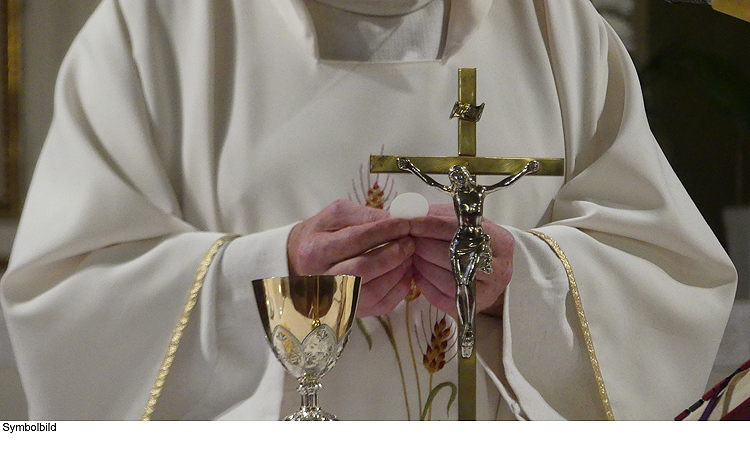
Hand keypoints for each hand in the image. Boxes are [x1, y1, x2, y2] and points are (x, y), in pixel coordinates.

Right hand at [288, 199, 414, 317]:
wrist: (301, 260)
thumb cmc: (322, 233)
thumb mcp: (337, 215)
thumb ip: (365, 216)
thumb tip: (395, 220)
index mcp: (315, 250)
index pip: (354, 240)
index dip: (383, 231)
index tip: (404, 224)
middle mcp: (321, 279)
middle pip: (363, 269)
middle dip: (393, 254)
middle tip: (410, 242)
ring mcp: (335, 300)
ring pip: (373, 291)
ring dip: (398, 272)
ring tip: (409, 255)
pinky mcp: (350, 311)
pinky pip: (380, 305)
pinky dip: (399, 289)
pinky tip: (405, 272)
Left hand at [409, 204, 512, 317]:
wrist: (491, 268)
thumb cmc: (472, 240)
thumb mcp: (462, 221)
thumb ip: (439, 216)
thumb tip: (410, 214)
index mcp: (500, 240)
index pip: (459, 230)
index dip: (430, 225)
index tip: (410, 223)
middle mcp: (500, 268)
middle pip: (454, 257)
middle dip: (425, 247)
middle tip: (408, 240)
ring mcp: (488, 291)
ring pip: (448, 280)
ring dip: (423, 266)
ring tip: (412, 255)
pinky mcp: (473, 307)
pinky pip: (442, 298)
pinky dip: (424, 284)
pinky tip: (417, 272)